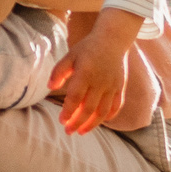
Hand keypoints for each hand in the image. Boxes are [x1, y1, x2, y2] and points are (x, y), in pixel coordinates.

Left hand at [48, 9, 139, 133]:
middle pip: (88, 108)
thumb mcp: (70, 56)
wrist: (112, 40)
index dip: (68, 111)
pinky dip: (108, 116)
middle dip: (77, 122)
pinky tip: (99, 121)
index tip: (62, 121)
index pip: (75, 98)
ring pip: (102, 111)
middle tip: (68, 131)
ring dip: (92, 124)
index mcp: (85, 74)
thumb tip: (50, 87)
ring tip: (81, 132)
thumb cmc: (88, 49)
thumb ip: (59, 71)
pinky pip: (116, 106)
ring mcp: (111, 86)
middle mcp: (99, 82)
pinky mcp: (120, 87)